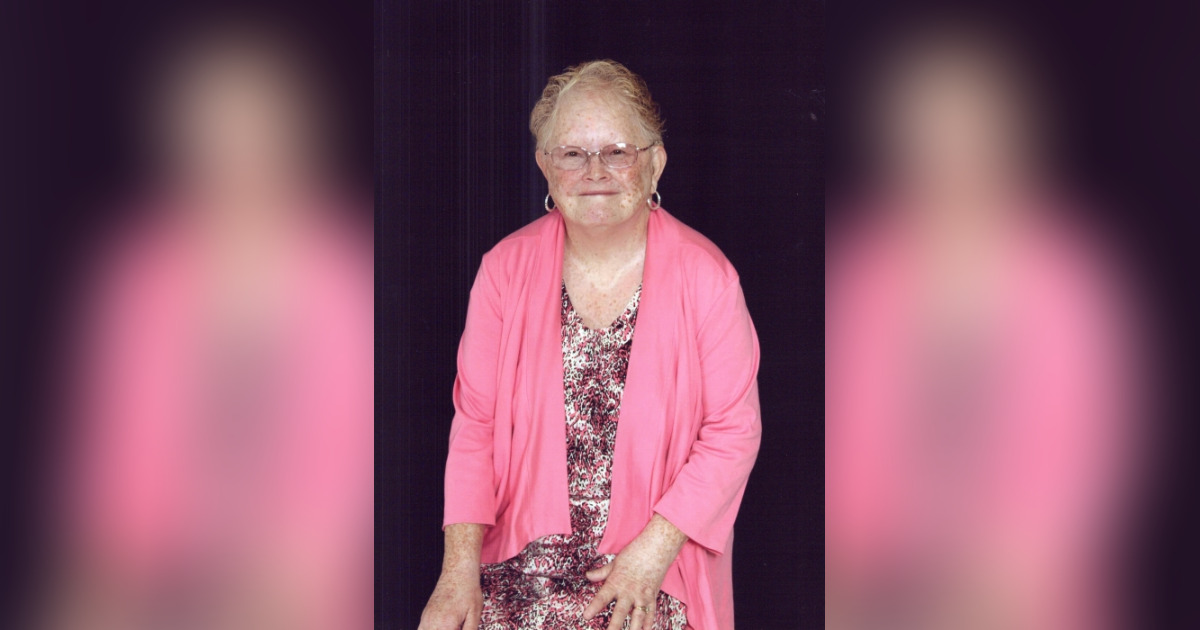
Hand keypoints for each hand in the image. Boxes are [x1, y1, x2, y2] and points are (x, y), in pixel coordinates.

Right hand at [418, 567, 482, 629]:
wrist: (458, 572)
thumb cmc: (468, 590)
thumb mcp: (474, 614)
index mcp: (445, 624)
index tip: (460, 628)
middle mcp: (432, 623)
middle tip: (457, 626)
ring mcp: (426, 619)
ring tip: (452, 625)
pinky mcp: (425, 616)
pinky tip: (443, 627)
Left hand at [583, 514, 686, 629]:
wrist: (657, 547)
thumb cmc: (635, 553)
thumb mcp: (615, 562)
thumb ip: (602, 572)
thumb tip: (588, 576)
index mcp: (616, 582)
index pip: (602, 597)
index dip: (594, 607)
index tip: (586, 617)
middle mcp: (629, 591)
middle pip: (620, 613)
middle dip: (614, 626)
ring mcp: (642, 595)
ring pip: (637, 617)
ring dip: (634, 629)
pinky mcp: (653, 597)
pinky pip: (650, 614)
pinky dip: (648, 625)